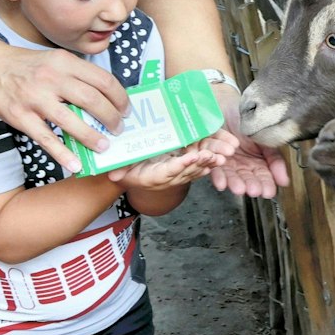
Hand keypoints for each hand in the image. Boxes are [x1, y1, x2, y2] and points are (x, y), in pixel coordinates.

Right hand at [0, 43, 129, 173]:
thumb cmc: (27, 66)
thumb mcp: (55, 60)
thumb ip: (78, 75)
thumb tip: (107, 99)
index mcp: (64, 62)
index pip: (103, 80)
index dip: (120, 98)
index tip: (126, 110)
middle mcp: (52, 78)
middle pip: (92, 99)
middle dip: (111, 118)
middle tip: (119, 130)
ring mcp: (35, 98)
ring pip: (71, 120)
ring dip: (92, 137)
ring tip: (104, 147)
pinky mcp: (21, 116)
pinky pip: (46, 138)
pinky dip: (62, 153)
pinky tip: (76, 164)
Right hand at [108, 145, 226, 190]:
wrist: (135, 174)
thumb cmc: (127, 168)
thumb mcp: (121, 168)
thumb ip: (120, 169)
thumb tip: (112, 175)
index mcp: (152, 178)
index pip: (167, 172)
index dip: (179, 166)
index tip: (190, 158)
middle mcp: (167, 179)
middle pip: (186, 172)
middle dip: (200, 164)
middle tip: (212, 155)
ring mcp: (177, 175)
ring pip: (196, 170)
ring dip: (209, 164)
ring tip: (221, 158)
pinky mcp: (184, 170)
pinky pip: (199, 167)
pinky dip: (210, 163)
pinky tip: (220, 157)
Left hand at [205, 84, 289, 198]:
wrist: (228, 103)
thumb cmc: (248, 120)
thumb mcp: (265, 139)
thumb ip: (275, 160)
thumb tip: (285, 182)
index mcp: (257, 161)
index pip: (263, 176)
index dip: (266, 184)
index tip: (268, 192)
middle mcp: (241, 164)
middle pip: (247, 178)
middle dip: (250, 185)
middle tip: (253, 190)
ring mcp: (226, 161)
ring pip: (231, 175)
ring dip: (234, 183)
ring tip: (238, 189)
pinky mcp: (211, 156)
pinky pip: (214, 167)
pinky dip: (217, 176)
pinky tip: (221, 184)